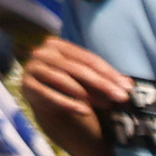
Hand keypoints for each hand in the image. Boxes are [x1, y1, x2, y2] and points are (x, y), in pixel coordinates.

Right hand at [14, 33, 128, 140]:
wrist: (48, 101)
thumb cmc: (72, 85)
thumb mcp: (89, 79)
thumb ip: (105, 78)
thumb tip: (129, 84)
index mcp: (58, 45)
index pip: (88, 59)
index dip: (109, 73)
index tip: (128, 87)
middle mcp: (42, 53)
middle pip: (77, 69)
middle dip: (102, 84)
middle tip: (121, 97)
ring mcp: (32, 68)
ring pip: (63, 80)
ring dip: (87, 94)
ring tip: (106, 105)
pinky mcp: (26, 86)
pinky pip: (49, 95)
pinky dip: (67, 103)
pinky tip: (85, 111)